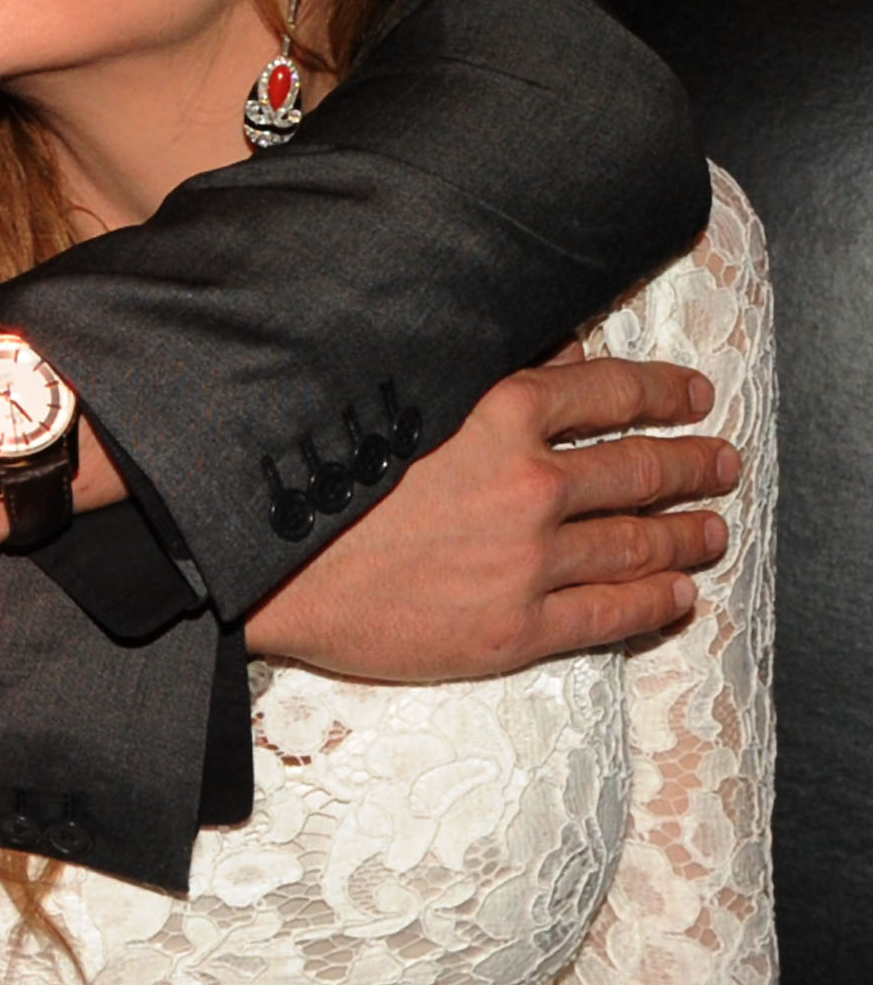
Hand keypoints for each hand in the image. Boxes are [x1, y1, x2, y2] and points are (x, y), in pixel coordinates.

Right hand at [248, 352, 737, 678]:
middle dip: (692, 465)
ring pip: (636, 544)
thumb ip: (490, 371)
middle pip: (640, 469)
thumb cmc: (316, 473)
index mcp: (500, 413)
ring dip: (685, 534)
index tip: (693, 394)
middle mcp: (530, 485)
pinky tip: (677, 595)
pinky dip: (654, 603)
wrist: (263, 566)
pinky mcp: (514, 631)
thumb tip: (562, 353)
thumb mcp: (405, 395)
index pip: (611, 391)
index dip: (663, 391)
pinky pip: (608, 616)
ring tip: (711, 530)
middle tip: (721, 464)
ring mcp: (529, 563)